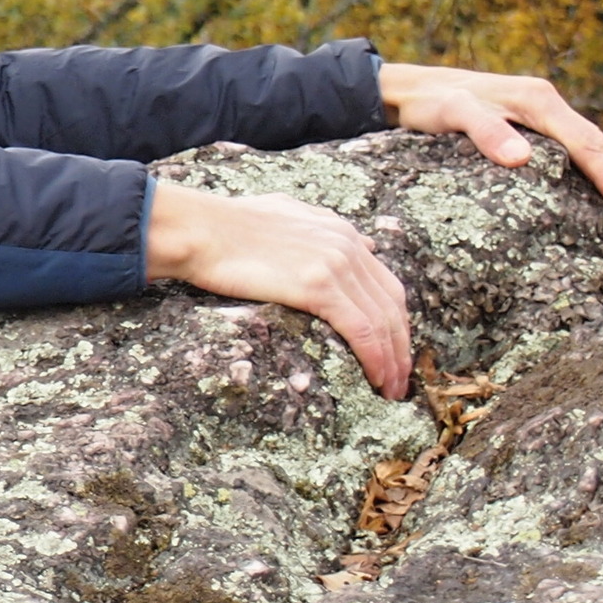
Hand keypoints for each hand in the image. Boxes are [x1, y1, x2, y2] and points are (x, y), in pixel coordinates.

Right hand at [148, 182, 411, 397]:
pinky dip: (376, 358)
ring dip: (393, 360)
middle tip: (400, 378)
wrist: (200, 229)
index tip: (394, 347)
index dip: (395, 320)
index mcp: (340, 231)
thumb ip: (320, 225)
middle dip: (402, 345)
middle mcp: (347, 244)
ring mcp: (336, 264)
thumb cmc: (225, 224)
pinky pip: (362, 330)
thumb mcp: (283, 213)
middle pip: (392, 304)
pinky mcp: (319, 286)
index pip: (384, 282)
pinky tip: (376, 380)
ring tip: (390, 389)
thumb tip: (359, 239)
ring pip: (382, 321)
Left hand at [378, 62, 602, 221]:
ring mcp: (533, 115)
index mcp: (537, 100)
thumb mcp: (454, 113)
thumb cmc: (430, 101)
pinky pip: (560, 148)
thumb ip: (485, 131)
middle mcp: (542, 104)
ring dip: (600, 174)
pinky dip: (577, 169)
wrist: (406, 90)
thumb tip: (521, 159)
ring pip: (578, 145)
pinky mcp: (521, 125)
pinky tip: (579, 193)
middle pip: (591, 143)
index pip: (585, 141)